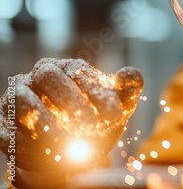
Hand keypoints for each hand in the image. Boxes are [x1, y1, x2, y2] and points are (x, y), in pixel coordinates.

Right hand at [0, 58, 142, 171]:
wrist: (71, 151)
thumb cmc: (96, 121)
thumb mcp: (115, 107)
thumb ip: (126, 90)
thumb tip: (133, 75)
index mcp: (68, 68)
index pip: (78, 69)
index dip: (96, 90)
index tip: (115, 114)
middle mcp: (39, 76)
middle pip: (47, 75)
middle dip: (71, 100)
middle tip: (91, 124)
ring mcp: (18, 97)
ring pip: (22, 98)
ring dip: (46, 120)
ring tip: (68, 140)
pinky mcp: (4, 124)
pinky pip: (8, 128)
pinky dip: (27, 140)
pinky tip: (49, 150)